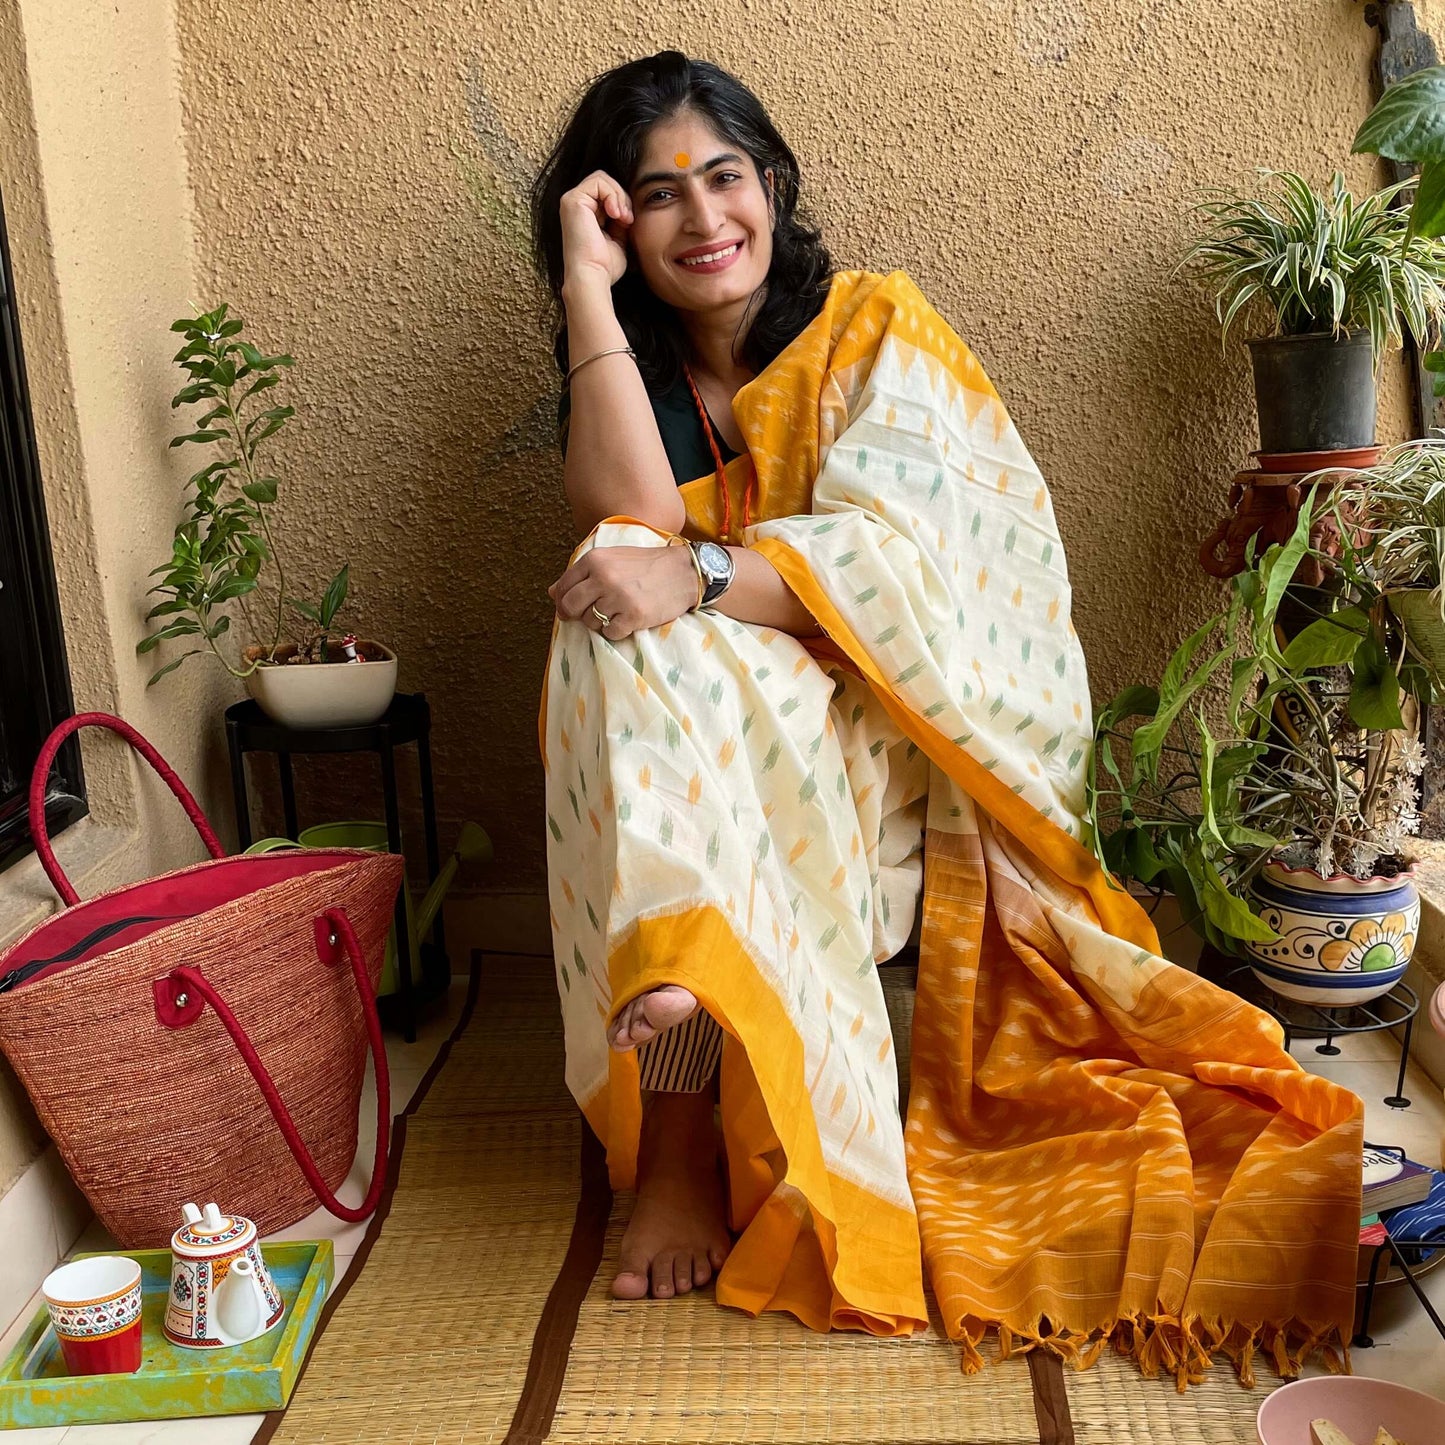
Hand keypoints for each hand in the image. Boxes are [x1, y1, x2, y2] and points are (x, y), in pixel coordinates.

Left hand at [549, 544, 700, 640]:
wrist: (684, 572)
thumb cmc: (647, 565)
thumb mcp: (613, 559)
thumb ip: (583, 574)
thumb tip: (552, 593)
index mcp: (595, 560)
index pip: (563, 587)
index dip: (562, 601)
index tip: (569, 608)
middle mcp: (603, 577)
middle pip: (570, 606)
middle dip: (574, 615)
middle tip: (586, 616)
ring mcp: (618, 598)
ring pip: (590, 622)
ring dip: (599, 622)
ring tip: (616, 613)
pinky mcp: (633, 616)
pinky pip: (609, 633)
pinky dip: (615, 631)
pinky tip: (626, 620)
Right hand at [560, 170, 633, 289]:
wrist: (593, 276)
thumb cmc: (604, 266)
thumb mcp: (618, 238)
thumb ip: (621, 219)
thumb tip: (630, 205)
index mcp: (584, 214)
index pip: (606, 192)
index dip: (622, 203)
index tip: (629, 223)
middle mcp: (575, 206)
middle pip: (605, 183)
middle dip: (622, 198)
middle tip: (628, 220)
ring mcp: (571, 201)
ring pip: (602, 179)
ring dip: (619, 197)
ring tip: (623, 218)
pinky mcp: (572, 200)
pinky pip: (599, 181)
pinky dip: (612, 195)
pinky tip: (616, 215)